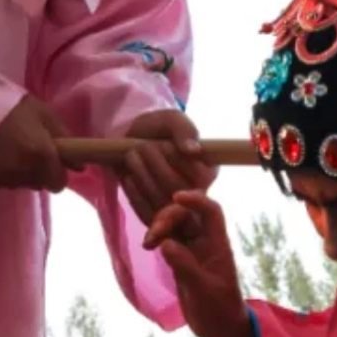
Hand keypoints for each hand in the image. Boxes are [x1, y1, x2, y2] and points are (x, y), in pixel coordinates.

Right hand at [0, 95, 71, 191]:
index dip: (56, 173)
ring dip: (17, 172)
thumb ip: (64, 137)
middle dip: (36, 170)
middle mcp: (23, 172)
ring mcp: (1, 180)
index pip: (58, 184)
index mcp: (40, 154)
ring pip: (18, 184)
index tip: (49, 160)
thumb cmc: (9, 105)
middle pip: (38, 184)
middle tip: (24, 147)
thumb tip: (80, 165)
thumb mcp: (42, 112)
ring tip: (5, 148)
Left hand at [119, 109, 216, 225]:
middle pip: (176, 186)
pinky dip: (134, 193)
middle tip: (140, 147)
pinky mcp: (157, 216)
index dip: (175, 159)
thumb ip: (184, 130)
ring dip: (141, 174)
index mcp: (208, 170)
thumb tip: (193, 150)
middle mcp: (197, 192)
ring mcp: (176, 208)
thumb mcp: (171, 120)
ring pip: (160, 200)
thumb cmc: (158, 129)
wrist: (133, 142)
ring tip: (131, 156)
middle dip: (154, 163)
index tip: (159, 144)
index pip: (197, 173)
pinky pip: (146, 213)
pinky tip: (128, 176)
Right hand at [144, 189, 251, 336]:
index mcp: (218, 244)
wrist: (220, 328)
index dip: (195, 199)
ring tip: (146, 244)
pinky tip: (147, 243)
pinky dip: (156, 236)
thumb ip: (186, 267)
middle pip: (186, 214)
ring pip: (173, 225)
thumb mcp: (203, 291)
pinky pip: (166, 238)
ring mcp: (191, 249)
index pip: (211, 211)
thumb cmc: (219, 310)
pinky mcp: (180, 258)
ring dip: (158, 227)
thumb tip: (165, 244)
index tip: (176, 198)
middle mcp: (205, 242)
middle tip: (152, 238)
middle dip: (167, 218)